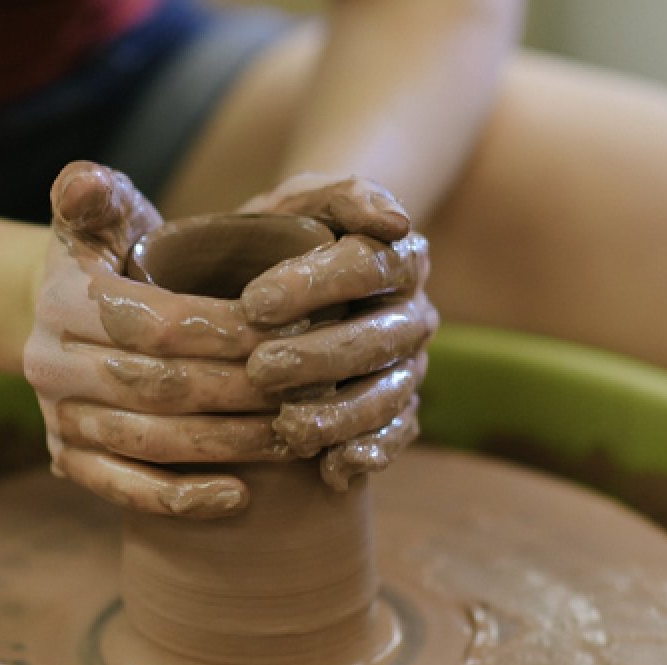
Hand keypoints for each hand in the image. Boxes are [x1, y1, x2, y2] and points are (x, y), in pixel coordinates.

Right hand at [25, 162, 297, 518]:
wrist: (59, 313)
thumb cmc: (111, 256)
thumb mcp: (103, 213)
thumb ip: (98, 191)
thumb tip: (84, 183)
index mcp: (62, 300)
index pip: (156, 323)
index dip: (228, 332)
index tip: (294, 332)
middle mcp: (48, 364)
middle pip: (161, 387)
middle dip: (243, 390)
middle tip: (313, 390)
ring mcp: (57, 419)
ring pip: (151, 442)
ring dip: (230, 444)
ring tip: (295, 436)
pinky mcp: (67, 462)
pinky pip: (124, 490)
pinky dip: (181, 499)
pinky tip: (240, 497)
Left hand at [238, 174, 437, 489]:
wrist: (282, 275)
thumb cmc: (288, 234)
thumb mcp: (304, 199)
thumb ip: (343, 195)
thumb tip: (395, 221)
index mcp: (399, 258)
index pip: (369, 267)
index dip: (316, 284)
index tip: (254, 302)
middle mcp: (412, 315)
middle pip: (378, 338)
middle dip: (320, 357)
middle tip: (260, 369)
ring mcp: (407, 367)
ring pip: (387, 394)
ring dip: (341, 414)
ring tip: (290, 426)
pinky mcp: (398, 412)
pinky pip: (396, 436)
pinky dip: (370, 454)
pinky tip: (334, 469)